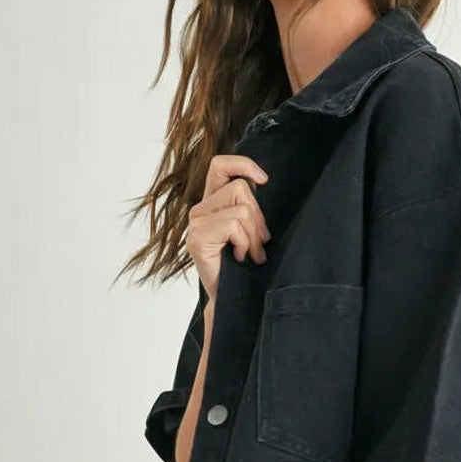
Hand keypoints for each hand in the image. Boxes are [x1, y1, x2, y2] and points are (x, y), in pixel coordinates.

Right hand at [185, 154, 271, 300]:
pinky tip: (239, 257)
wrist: (231, 296)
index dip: (243, 165)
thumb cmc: (242, 264)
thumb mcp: (249, 228)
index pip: (220, 165)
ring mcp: (196, 223)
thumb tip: (260, 182)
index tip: (264, 180)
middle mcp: (199, 209)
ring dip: (253, 235)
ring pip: (241, 209)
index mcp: (211, 202)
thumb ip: (248, 205)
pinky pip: (234, 226)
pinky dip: (244, 244)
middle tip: (260, 242)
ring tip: (250, 253)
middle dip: (258, 217)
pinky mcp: (197, 238)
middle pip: (240, 188)